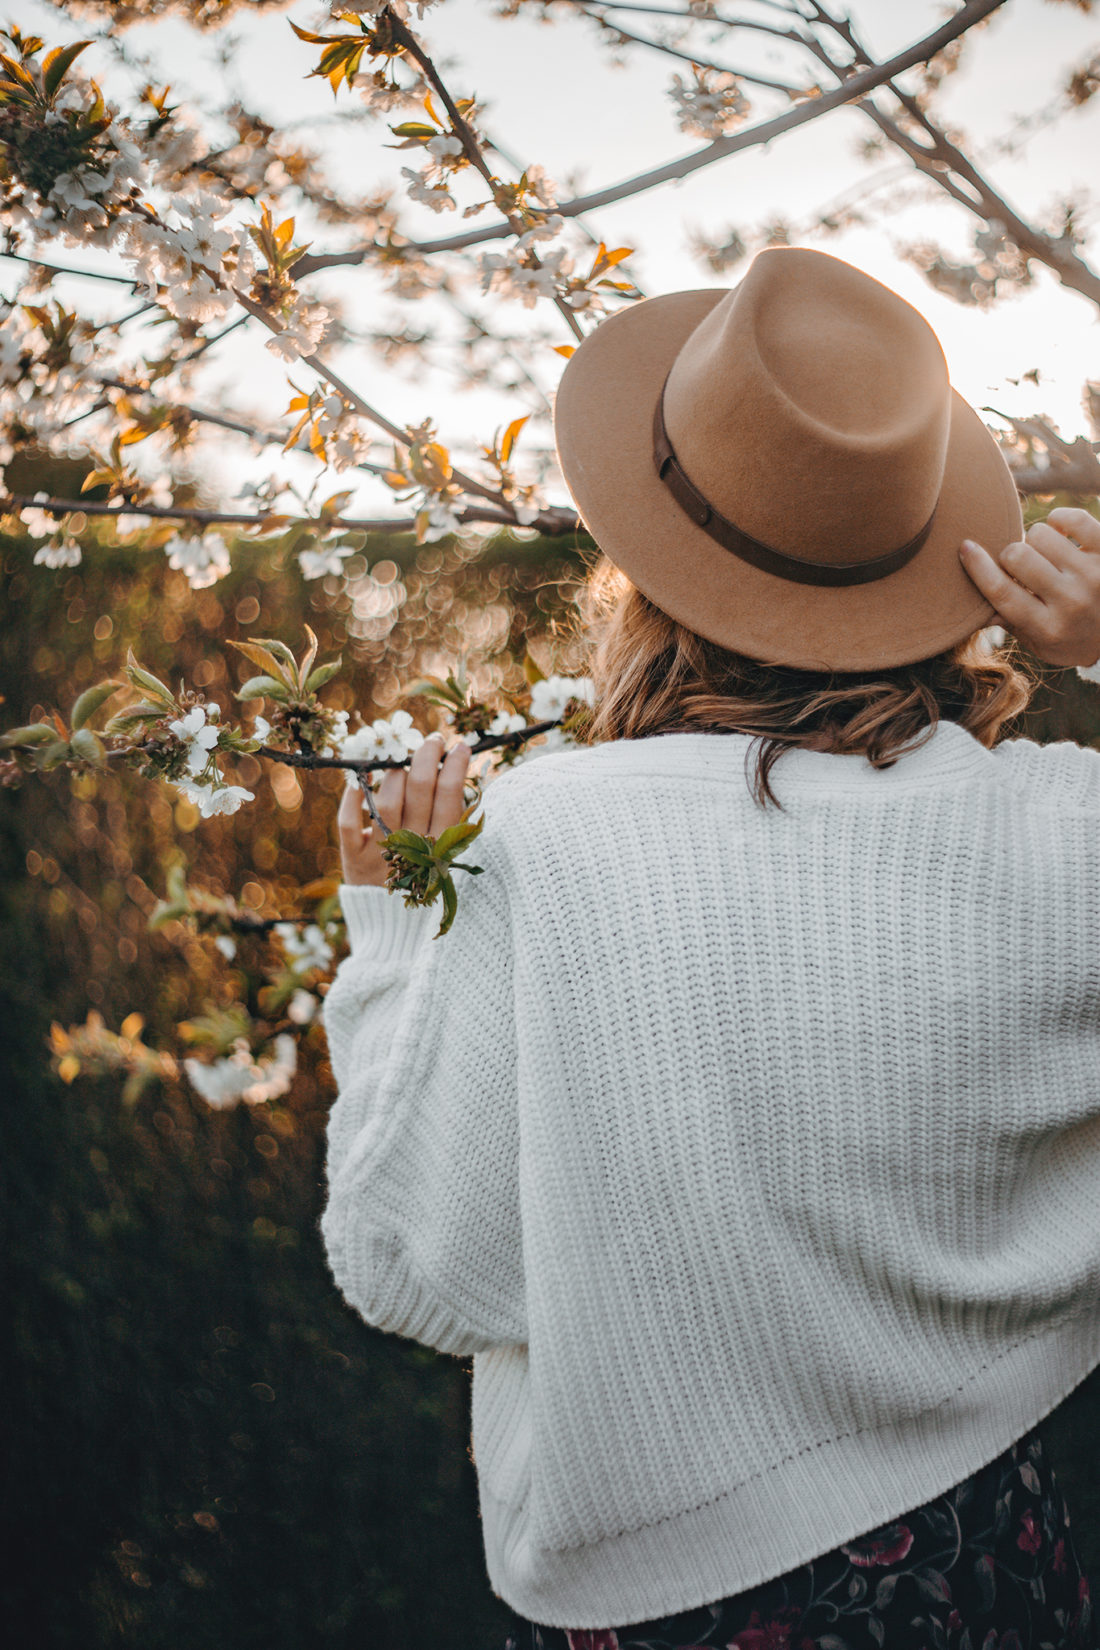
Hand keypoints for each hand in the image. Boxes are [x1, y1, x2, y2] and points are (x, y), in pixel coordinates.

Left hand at [337, 733, 471, 885]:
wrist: (395, 927)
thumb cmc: (425, 881)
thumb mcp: (446, 856)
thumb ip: (451, 820)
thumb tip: (454, 771)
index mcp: (442, 845)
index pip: (450, 794)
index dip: (455, 765)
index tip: (458, 746)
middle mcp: (414, 846)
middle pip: (420, 788)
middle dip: (427, 755)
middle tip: (432, 740)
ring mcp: (383, 851)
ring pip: (388, 799)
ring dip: (394, 773)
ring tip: (400, 763)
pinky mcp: (355, 857)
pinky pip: (350, 821)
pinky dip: (353, 798)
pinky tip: (359, 778)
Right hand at [958, 507, 1099, 668]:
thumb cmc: (1075, 637)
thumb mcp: (1042, 644)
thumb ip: (1010, 623)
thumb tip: (974, 607)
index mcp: (1048, 627)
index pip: (1002, 592)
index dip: (978, 567)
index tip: (966, 548)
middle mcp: (1071, 601)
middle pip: (1017, 556)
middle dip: (1010, 555)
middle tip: (1021, 564)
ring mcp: (1093, 574)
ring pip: (1040, 533)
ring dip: (1036, 541)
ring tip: (1046, 555)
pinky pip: (1072, 518)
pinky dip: (1059, 520)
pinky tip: (1061, 533)